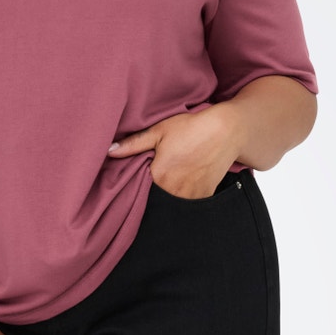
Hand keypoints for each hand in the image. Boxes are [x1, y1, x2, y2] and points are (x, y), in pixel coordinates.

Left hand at [107, 106, 238, 198]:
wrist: (226, 131)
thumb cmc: (191, 128)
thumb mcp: (159, 131)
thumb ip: (133, 144)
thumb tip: (110, 150)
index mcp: (158, 177)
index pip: (137, 192)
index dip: (134, 188)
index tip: (131, 183)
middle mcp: (173, 192)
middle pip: (154, 201)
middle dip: (149, 196)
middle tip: (150, 184)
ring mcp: (190, 197)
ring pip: (171, 206)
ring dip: (166, 200)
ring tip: (168, 185)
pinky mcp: (204, 197)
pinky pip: (187, 206)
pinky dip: (182, 200)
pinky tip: (181, 188)